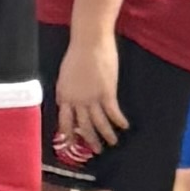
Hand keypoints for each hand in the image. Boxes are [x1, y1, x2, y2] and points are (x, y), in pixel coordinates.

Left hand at [55, 34, 125, 156]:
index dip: (68, 134)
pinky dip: (119, 121)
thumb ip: (65, 90)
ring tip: (113, 142)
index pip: (65, 121)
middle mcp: (77, 100)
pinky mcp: (107, 93)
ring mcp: (92, 98)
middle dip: (91, 140)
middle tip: (97, 150)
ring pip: (99, 123)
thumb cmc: (77, 52)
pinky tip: (124, 126)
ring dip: (107, 135)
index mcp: (64, 95)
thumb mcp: (65, 74)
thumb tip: (65, 101)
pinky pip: (113, 113)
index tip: (71, 144)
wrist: (90, 40)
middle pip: (83, 126)